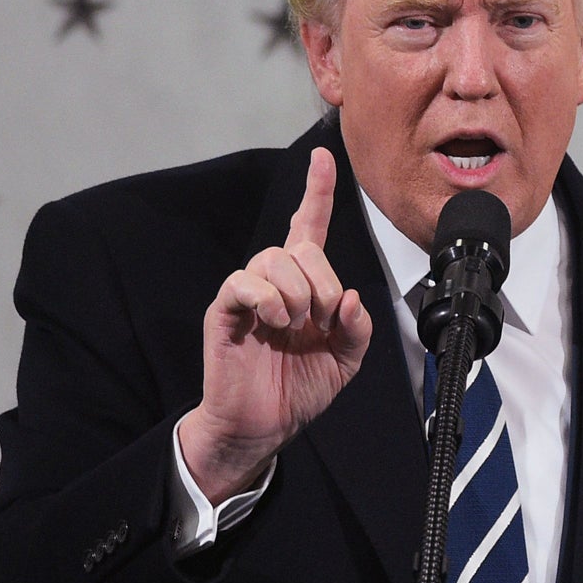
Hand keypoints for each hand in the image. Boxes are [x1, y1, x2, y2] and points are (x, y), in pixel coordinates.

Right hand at [178, 148, 373, 501]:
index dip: (317, 191)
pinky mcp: (224, 311)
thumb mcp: (344, 361)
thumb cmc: (297, 389)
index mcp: (304, 286)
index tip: (324, 156)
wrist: (263, 427)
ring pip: (272, 259)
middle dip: (323, 279)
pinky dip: (266, 298)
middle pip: (299, 246)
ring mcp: (247, 294)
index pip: (309, 226)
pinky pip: (243, 283)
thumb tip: (352, 299)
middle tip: (323, 318)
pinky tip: (275, 321)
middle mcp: (274, 282)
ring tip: (297, 325)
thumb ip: (358, 330)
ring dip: (297, 292)